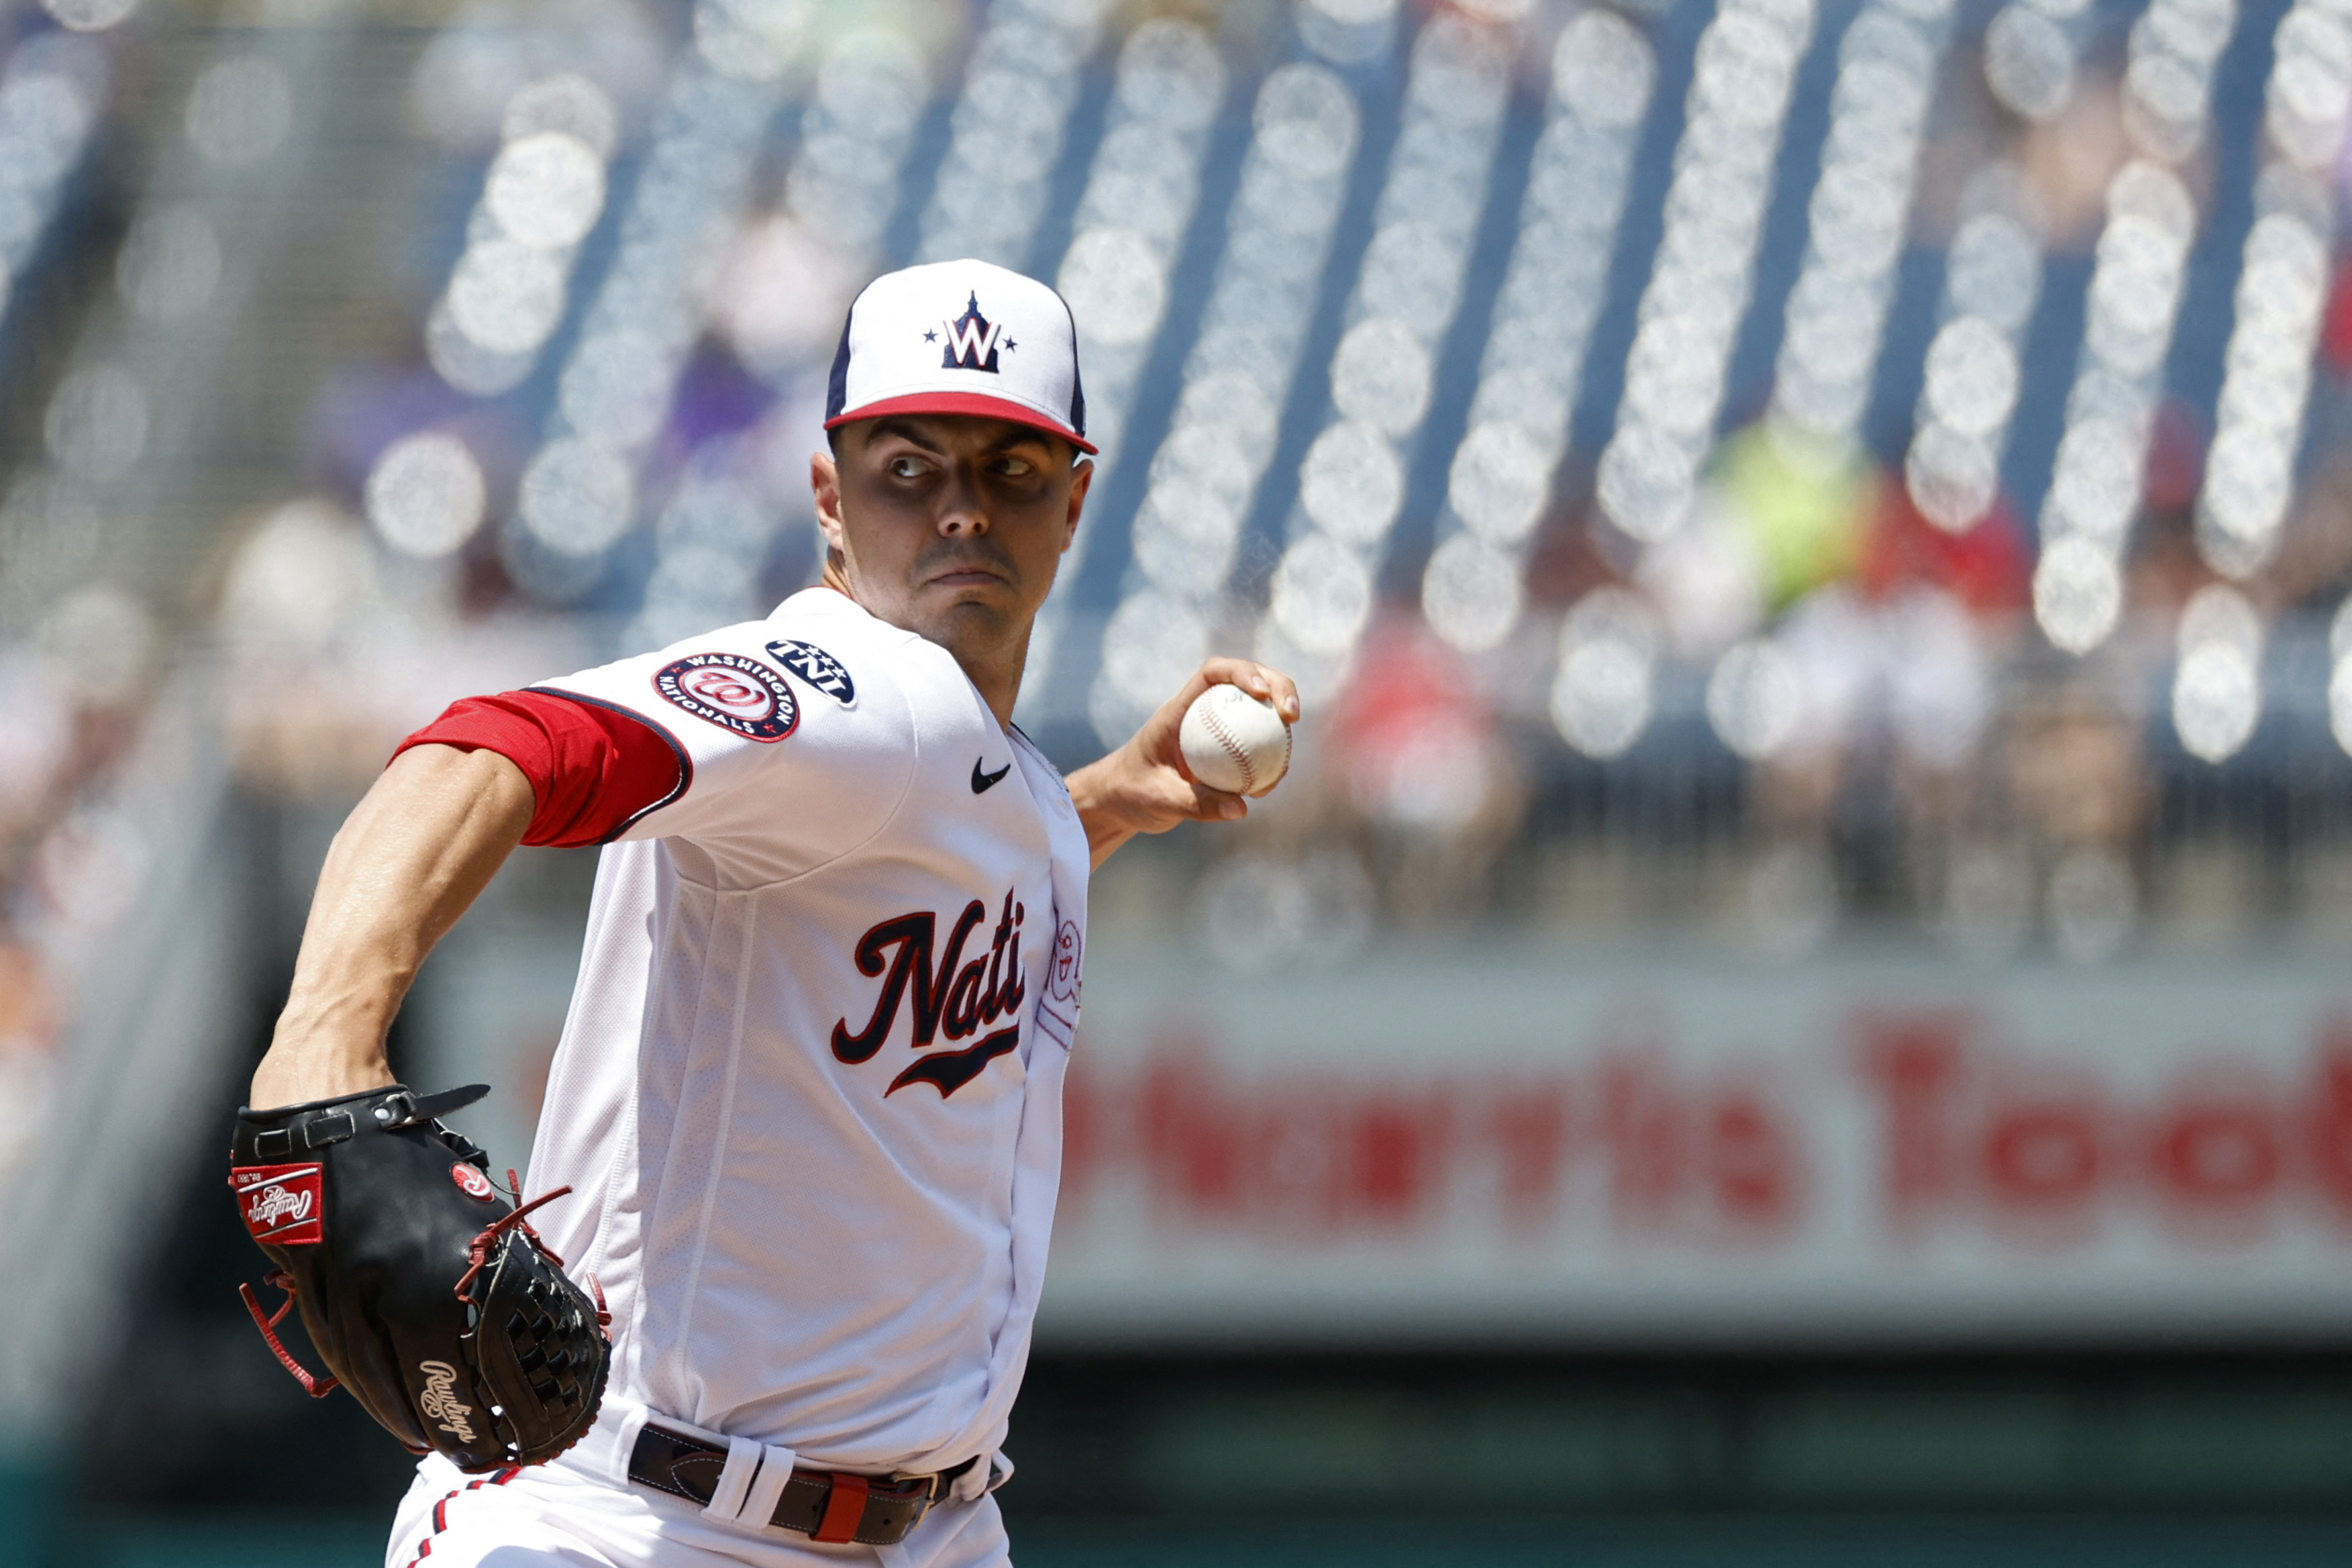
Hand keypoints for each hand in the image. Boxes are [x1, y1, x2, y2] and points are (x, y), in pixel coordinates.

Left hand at [1067, 658, 1299, 869]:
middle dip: (1278, 687)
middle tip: (1292, 716)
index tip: (1263, 693)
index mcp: (1179, 709)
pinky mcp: (1222, 751)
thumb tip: (1243, 808)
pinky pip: (1253, 746)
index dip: (1242, 672)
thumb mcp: (1159, 800)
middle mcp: (1200, 712)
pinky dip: (1267, 760)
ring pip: (1256, 713)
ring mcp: (1214, 730)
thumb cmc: (1131, 793)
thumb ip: (1198, 804)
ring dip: (1279, 725)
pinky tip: (1269, 785)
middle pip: (1245, 682)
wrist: (1119, 801)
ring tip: (1287, 761)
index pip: (1213, 673)